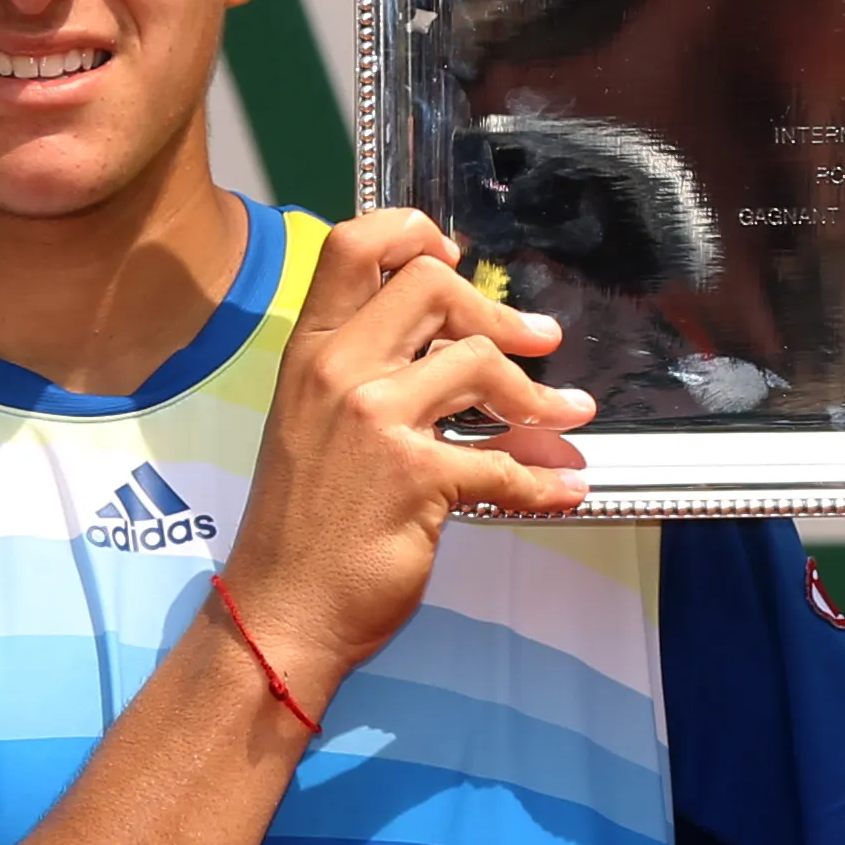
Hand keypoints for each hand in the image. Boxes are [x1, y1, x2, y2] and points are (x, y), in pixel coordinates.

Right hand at [215, 210, 592, 690]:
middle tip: (539, 343)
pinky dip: (546, 479)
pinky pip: (504, 463)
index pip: (352, 247)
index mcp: (307, 354)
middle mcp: (336, 373)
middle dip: (499, 313)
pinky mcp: (416, 477)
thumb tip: (459, 350)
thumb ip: (367, 377)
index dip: (414, 233)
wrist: (280, 611)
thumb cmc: (299, 528)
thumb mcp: (312, 428)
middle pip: (432, 286)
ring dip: (538, 396)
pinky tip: (563, 488)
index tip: (456, 258)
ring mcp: (375, 421)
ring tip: (565, 419)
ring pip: (479, 363)